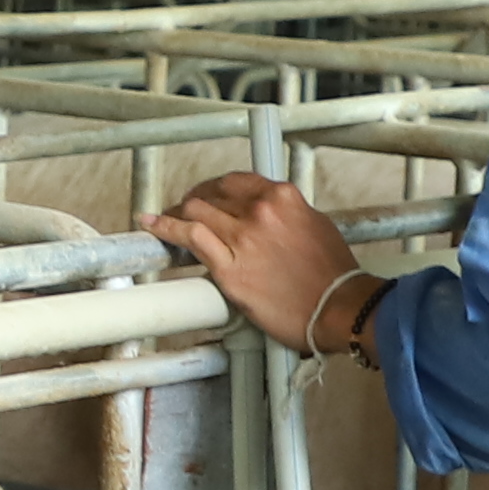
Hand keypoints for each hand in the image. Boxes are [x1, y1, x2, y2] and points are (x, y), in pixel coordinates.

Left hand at [149, 171, 363, 351]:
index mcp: (282, 197)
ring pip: (195, 211)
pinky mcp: (229, 269)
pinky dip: (165, 228)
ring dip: (176, 213)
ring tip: (164, 219)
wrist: (338, 308)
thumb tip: (265, 216)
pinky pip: (190, 238)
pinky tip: (151, 225)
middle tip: (184, 209)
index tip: (208, 194)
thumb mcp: (314, 225)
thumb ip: (286, 214)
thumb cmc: (332, 274)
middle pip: (212, 195)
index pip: (235, 181)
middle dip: (194, 200)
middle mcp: (260, 211)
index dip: (214, 188)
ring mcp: (243, 238)